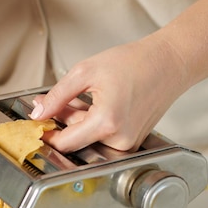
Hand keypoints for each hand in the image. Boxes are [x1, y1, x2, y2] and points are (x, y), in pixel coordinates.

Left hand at [29, 37, 187, 152]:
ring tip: (80, 98)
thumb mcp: (85, 73)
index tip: (37, 125)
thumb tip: (38, 113)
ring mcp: (127, 144)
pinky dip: (93, 124)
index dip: (47, 135)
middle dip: (61, 122)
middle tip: (52, 102)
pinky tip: (95, 105)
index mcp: (107, 122)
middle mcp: (119, 139)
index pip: (65, 143)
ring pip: (88, 139)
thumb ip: (57, 96)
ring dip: (77, 122)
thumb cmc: (136, 63)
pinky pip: (102, 138)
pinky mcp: (132, 143)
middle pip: (75, 140)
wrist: (170, 63)